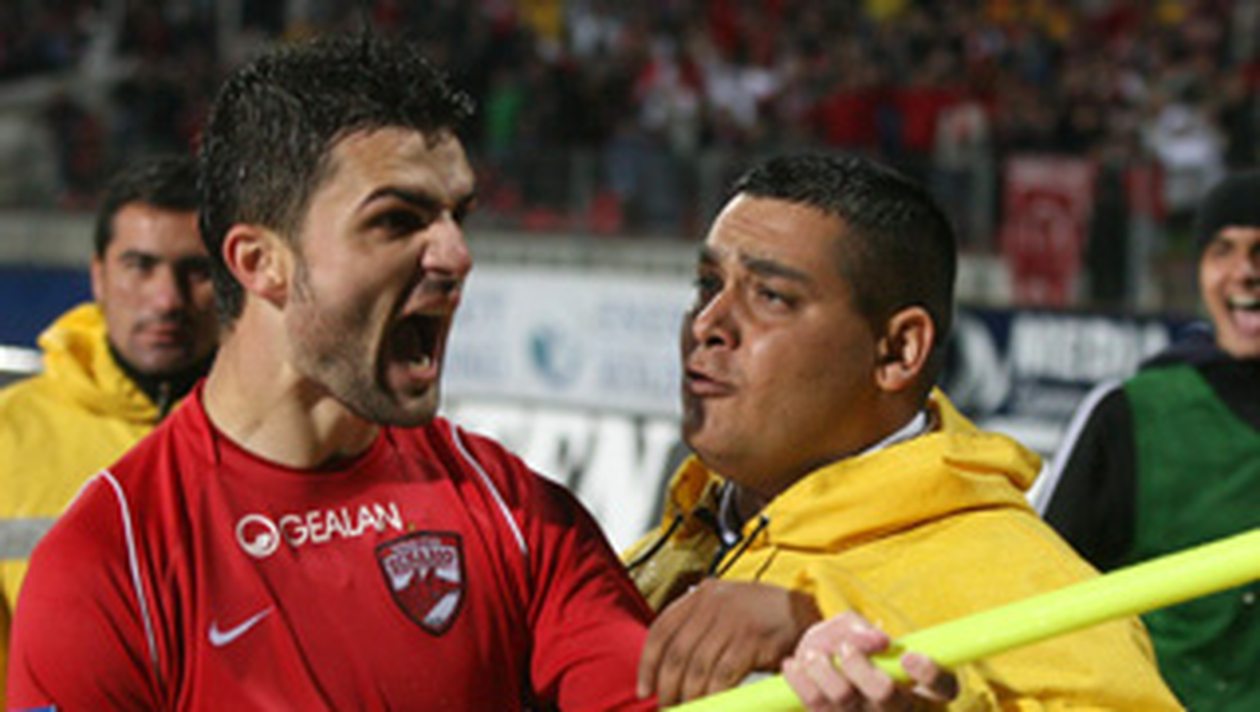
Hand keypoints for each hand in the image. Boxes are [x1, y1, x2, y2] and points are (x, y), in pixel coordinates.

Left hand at [637, 579, 820, 704]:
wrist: (805, 612)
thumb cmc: (764, 615)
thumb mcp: (726, 609)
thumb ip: (699, 628)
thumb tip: (671, 668)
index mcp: (701, 595)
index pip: (662, 629)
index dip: (648, 663)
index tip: (645, 688)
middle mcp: (713, 605)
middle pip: (677, 652)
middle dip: (668, 686)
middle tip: (666, 706)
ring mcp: (733, 621)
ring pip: (698, 667)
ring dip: (689, 695)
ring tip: (687, 710)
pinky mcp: (752, 639)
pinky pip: (723, 674)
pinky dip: (714, 695)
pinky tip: (711, 706)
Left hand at [782, 612, 957, 710]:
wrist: (810, 666)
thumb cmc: (841, 644)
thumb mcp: (851, 627)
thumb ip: (862, 629)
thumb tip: (879, 641)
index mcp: (918, 686)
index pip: (945, 688)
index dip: (931, 675)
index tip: (907, 655)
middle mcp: (898, 710)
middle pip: (886, 695)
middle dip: (861, 667)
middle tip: (845, 648)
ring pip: (845, 698)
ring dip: (824, 670)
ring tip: (813, 655)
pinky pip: (817, 706)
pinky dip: (801, 682)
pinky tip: (793, 665)